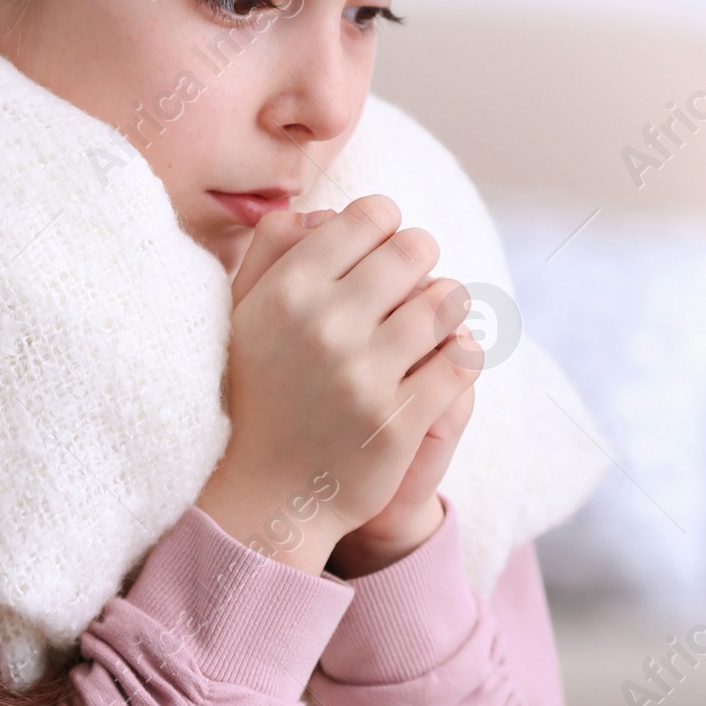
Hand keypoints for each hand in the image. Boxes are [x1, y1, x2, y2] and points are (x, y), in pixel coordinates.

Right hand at [194, 195, 482, 573]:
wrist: (266, 495)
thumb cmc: (257, 393)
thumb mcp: (242, 315)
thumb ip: (272, 250)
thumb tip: (320, 210)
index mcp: (288, 290)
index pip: (370, 216)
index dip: (385, 225)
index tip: (383, 249)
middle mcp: (325, 326)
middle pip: (416, 250)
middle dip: (421, 261)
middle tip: (413, 284)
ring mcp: (365, 375)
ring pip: (447, 302)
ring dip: (447, 306)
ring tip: (432, 320)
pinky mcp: (400, 421)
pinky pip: (462, 360)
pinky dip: (462, 353)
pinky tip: (444, 359)